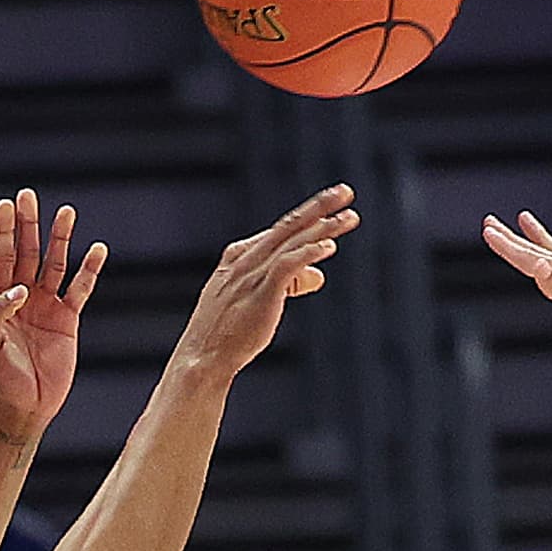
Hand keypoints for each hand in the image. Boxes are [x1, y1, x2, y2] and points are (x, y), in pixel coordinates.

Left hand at [0, 188, 105, 436]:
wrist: (25, 407)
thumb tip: (18, 289)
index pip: (2, 257)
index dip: (4, 231)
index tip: (6, 204)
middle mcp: (21, 297)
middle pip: (27, 252)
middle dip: (29, 225)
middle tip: (29, 196)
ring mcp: (46, 306)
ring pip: (54, 264)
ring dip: (60, 239)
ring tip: (67, 212)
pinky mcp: (68, 320)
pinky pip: (80, 289)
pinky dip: (89, 270)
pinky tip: (97, 250)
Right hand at [171, 184, 355, 378]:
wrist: (202, 358)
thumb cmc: (227, 334)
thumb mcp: (257, 300)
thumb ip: (288, 283)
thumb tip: (318, 275)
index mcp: (239, 257)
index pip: (279, 231)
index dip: (307, 216)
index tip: (330, 207)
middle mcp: (246, 260)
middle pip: (288, 227)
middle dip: (318, 207)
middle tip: (345, 192)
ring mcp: (251, 275)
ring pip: (291, 242)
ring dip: (323, 228)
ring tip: (350, 217)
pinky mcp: (260, 293)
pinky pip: (286, 266)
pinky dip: (308, 253)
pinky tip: (329, 247)